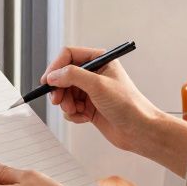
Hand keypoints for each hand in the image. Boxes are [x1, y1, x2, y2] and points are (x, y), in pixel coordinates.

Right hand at [42, 45, 160, 153]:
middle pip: (64, 75)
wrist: (139, 130)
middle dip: (59, 89)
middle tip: (57, 100)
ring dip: (66, 103)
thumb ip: (73, 76)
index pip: (69, 55)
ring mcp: (91, 91)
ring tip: (76, 111)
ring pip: (65, 93)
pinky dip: (73, 113)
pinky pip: (70, 107)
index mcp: (100, 60)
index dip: (56, 67)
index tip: (47, 81)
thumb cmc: (127, 104)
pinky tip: (84, 118)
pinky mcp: (90, 107)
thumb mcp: (98, 85)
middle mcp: (94, 74)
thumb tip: (53, 75)